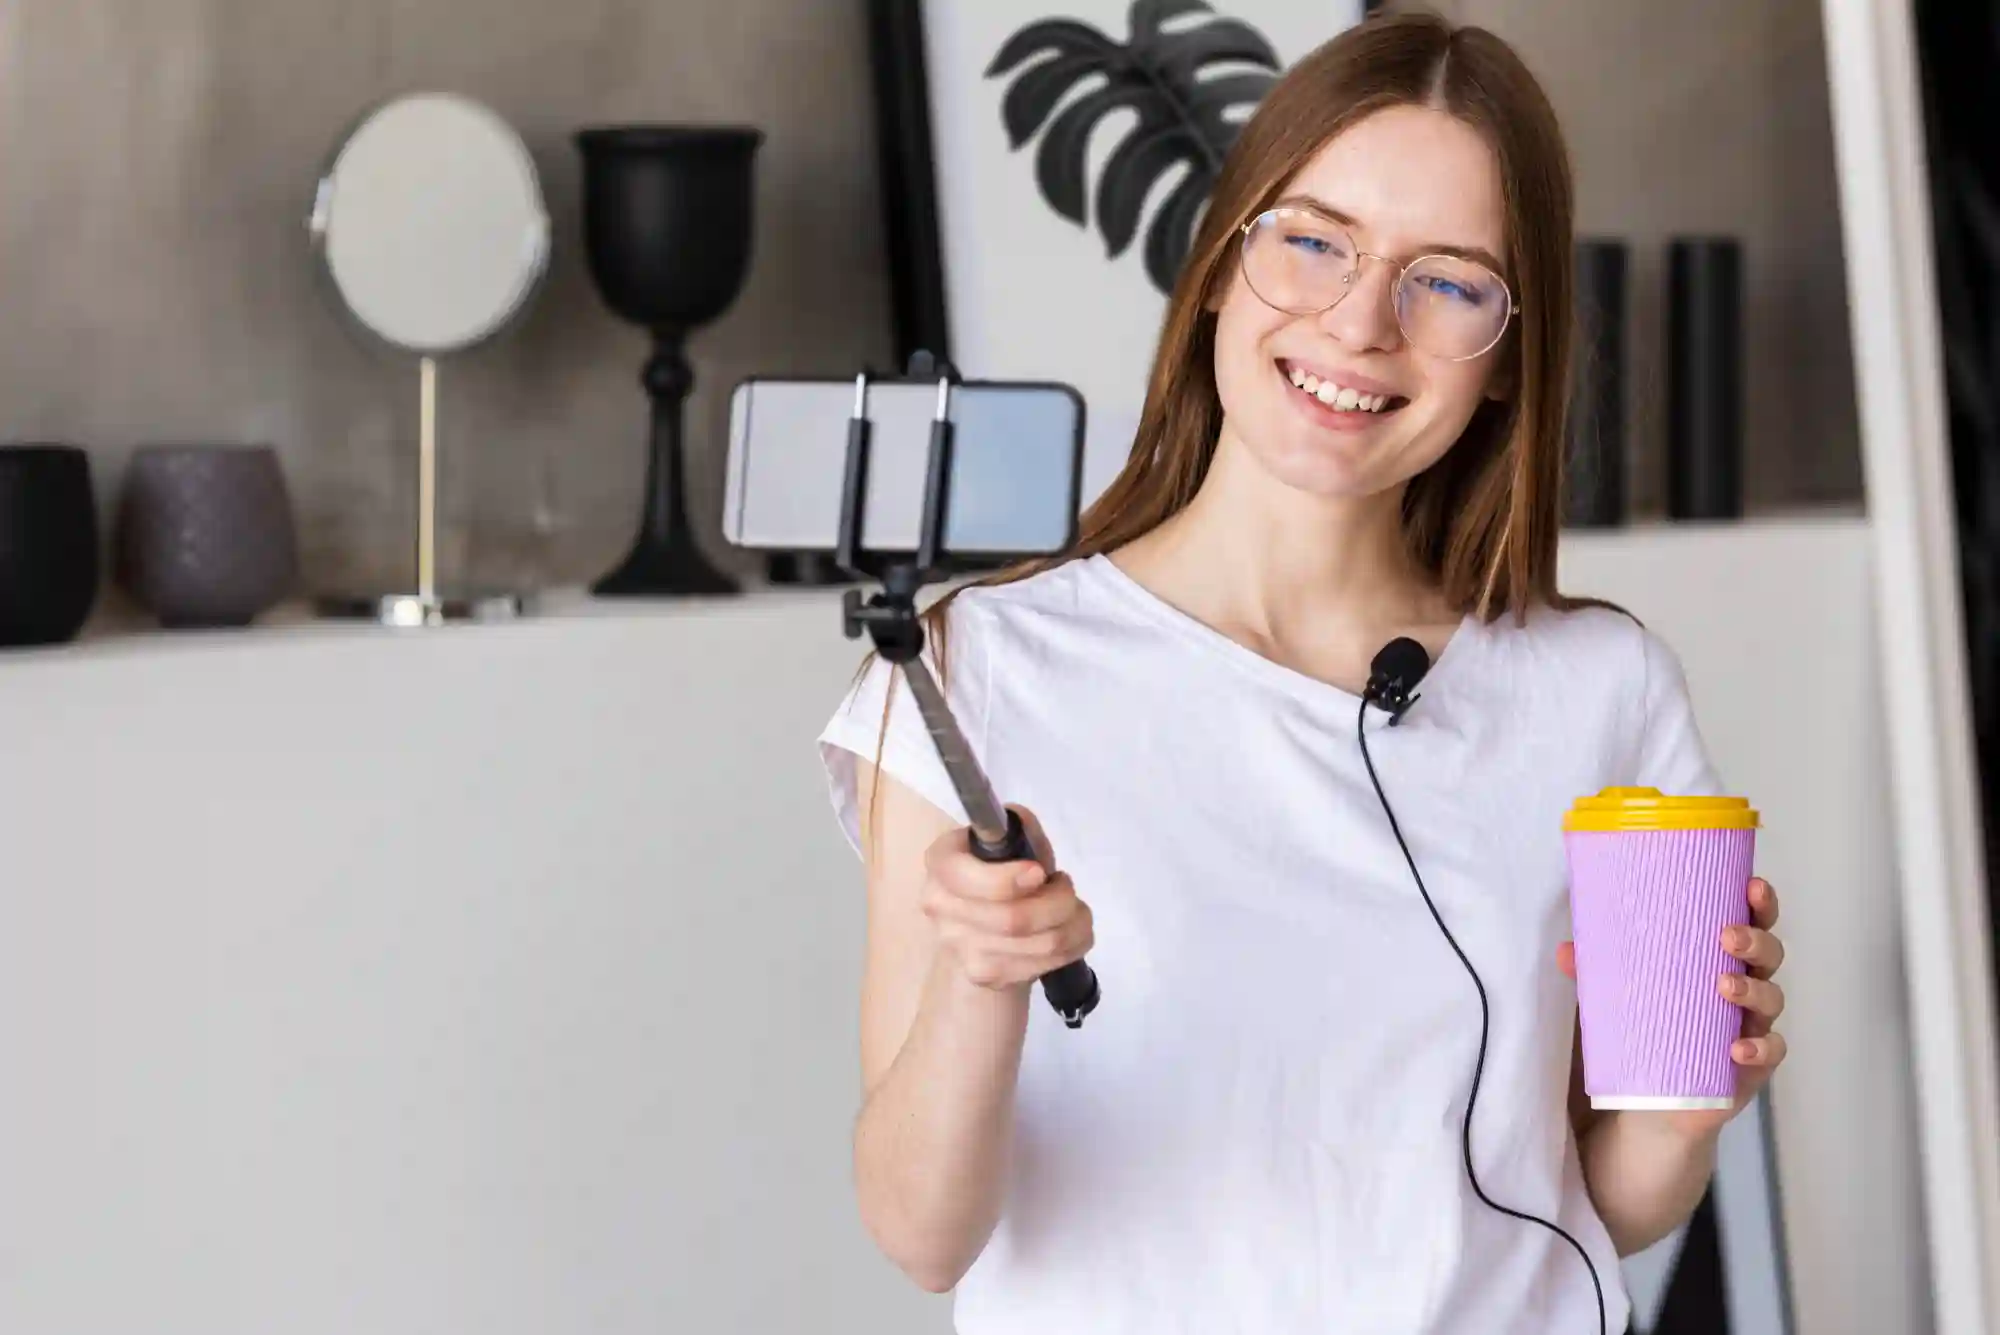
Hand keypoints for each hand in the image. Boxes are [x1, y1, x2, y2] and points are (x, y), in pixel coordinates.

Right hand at [921, 805, 1093, 991]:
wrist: (989, 920)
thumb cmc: (1003, 868)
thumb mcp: (1012, 838)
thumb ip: (1020, 830)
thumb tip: (1025, 835)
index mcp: (941, 863)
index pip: (966, 879)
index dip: (1008, 880)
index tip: (1039, 873)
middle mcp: (940, 908)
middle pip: (1012, 919)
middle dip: (1058, 902)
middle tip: (1065, 887)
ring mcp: (960, 949)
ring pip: (1040, 944)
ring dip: (1073, 923)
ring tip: (1072, 908)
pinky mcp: (985, 976)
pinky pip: (1046, 963)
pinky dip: (1073, 944)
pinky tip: (1067, 930)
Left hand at [1557, 876, 1788, 1139]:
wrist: (1648, 1100)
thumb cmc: (1643, 1029)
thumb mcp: (1616, 996)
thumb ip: (1595, 973)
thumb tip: (1566, 951)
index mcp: (1717, 959)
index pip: (1749, 923)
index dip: (1759, 904)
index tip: (1753, 885)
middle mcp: (1743, 988)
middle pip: (1769, 955)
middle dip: (1756, 940)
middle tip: (1728, 936)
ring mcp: (1751, 1026)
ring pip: (1772, 999)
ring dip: (1753, 988)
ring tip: (1724, 984)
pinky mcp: (1751, 1066)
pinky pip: (1770, 1053)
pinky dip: (1758, 1048)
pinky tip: (1737, 1048)